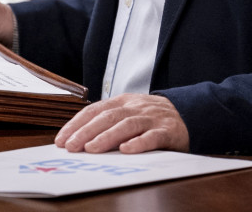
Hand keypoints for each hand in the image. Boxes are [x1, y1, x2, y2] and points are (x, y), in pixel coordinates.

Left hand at [55, 93, 188, 153]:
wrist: (189, 114)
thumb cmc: (152, 118)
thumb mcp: (129, 112)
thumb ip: (109, 121)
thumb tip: (78, 139)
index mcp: (123, 101)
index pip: (95, 110)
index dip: (77, 124)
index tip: (61, 139)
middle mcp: (136, 107)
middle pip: (108, 117)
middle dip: (86, 131)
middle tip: (70, 146)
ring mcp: (152, 118)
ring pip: (127, 125)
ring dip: (107, 137)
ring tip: (91, 149)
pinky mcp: (168, 131)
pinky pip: (153, 136)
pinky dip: (139, 143)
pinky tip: (126, 150)